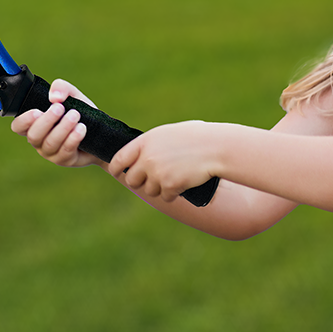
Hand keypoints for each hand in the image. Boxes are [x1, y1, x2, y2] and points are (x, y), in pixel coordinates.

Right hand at [10, 79, 103, 168]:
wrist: (100, 132)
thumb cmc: (80, 113)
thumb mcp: (71, 95)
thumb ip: (61, 88)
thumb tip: (54, 96)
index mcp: (34, 124)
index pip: (18, 126)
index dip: (24, 120)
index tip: (38, 111)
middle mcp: (39, 140)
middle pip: (33, 136)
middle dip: (47, 121)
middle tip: (60, 108)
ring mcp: (50, 152)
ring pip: (50, 143)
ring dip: (63, 127)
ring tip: (75, 115)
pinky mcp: (64, 160)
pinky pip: (65, 150)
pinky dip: (73, 137)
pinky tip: (81, 128)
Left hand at [108, 120, 223, 202]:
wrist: (216, 148)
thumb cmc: (196, 137)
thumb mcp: (168, 134)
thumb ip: (151, 145)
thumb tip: (138, 158)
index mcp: (144, 142)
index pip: (118, 159)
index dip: (116, 169)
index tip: (117, 173)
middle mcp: (147, 158)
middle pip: (132, 180)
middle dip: (141, 182)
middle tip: (154, 178)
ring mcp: (158, 173)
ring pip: (150, 191)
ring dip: (160, 188)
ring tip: (176, 175)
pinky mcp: (170, 186)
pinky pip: (165, 197)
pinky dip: (173, 193)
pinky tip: (184, 182)